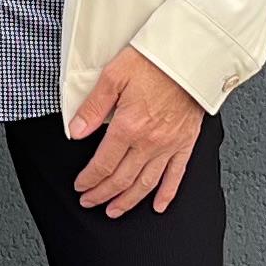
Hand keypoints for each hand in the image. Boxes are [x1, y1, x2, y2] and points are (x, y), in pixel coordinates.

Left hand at [66, 47, 203, 217]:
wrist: (190, 55)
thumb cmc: (154, 61)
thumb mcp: (114, 76)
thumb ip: (93, 107)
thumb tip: (76, 131)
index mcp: (129, 126)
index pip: (103, 164)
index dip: (89, 179)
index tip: (80, 186)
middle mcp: (149, 142)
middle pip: (122, 179)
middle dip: (102, 194)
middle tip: (90, 201)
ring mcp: (169, 145)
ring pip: (146, 184)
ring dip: (128, 201)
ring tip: (114, 210)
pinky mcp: (186, 143)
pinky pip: (176, 175)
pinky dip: (167, 194)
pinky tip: (158, 205)